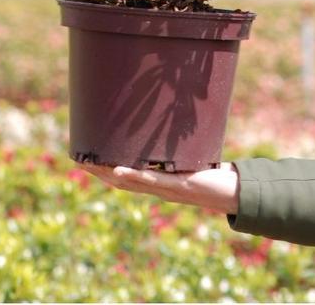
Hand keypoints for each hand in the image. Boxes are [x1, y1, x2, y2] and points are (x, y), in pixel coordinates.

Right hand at [80, 161, 239, 214]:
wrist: (236, 193)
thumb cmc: (215, 175)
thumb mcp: (191, 158)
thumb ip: (177, 148)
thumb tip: (170, 122)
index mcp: (158, 183)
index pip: (125, 178)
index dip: (105, 170)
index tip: (87, 158)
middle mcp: (159, 189)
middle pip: (121, 183)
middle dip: (98, 172)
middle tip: (78, 160)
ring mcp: (167, 190)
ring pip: (131, 184)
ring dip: (108, 174)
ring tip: (89, 164)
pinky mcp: (179, 186)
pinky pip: (152, 182)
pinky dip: (133, 176)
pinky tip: (117, 171)